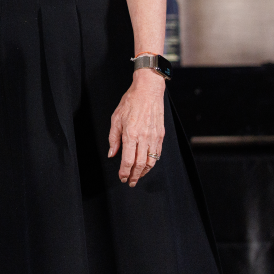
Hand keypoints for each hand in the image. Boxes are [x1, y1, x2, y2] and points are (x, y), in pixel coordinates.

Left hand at [108, 69, 166, 186]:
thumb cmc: (130, 102)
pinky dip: (152, 162)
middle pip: (140, 164)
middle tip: (130, 182)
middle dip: (134, 176)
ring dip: (144, 172)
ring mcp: (154, 137)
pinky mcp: (161, 135)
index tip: (122, 178)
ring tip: (138, 176)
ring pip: (151, 161)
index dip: (124, 172)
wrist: (148, 91)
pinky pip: (157, 153)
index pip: (128, 160)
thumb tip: (112, 154)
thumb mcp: (115, 118)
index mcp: (130, 134)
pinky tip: (147, 165)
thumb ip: (113, 138)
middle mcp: (143, 138)